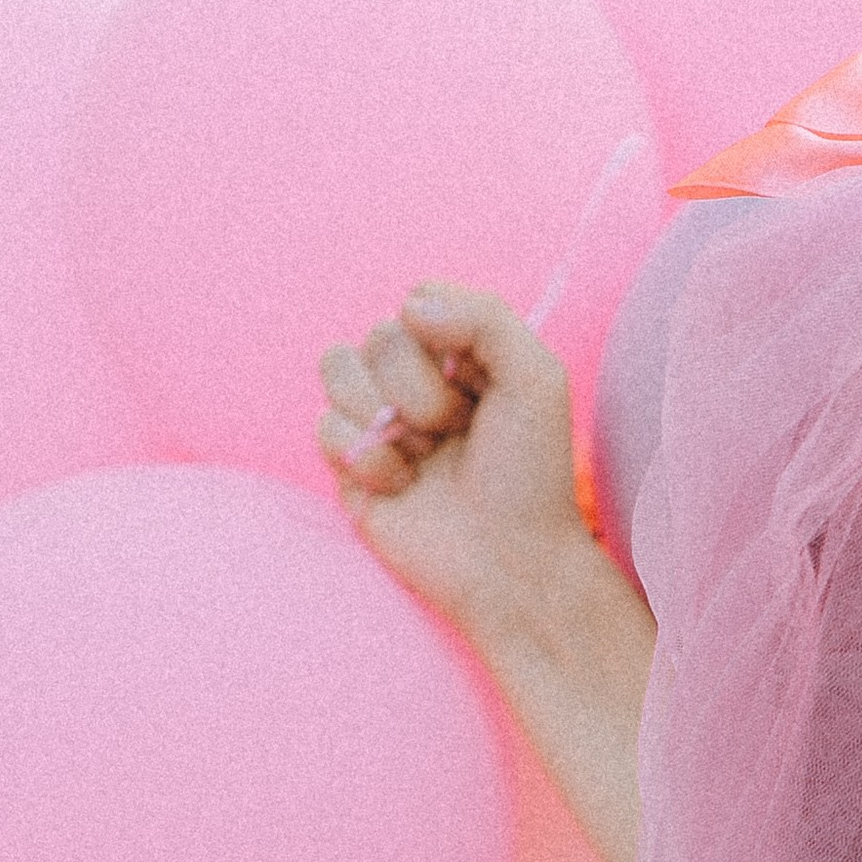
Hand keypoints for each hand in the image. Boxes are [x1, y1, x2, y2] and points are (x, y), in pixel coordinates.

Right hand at [317, 284, 585, 663]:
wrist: (507, 560)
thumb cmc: (530, 473)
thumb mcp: (536, 380)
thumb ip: (486, 318)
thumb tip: (407, 305)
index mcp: (461, 352)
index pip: (419, 300)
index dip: (441, 336)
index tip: (478, 380)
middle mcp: (415, 378)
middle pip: (379, 335)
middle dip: (421, 389)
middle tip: (457, 430)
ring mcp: (377, 417)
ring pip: (337, 367)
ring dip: (389, 418)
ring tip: (427, 456)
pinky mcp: (348, 460)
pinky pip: (325, 425)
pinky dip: (370, 460)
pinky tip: (404, 487)